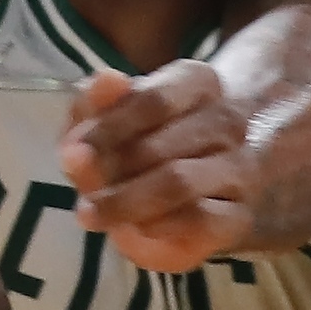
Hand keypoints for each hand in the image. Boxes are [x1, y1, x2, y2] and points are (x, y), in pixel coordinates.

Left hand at [64, 63, 254, 273]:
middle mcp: (226, 119)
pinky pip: (198, 220)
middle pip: (160, 145)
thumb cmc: (136, 145)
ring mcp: (239, 167)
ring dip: (126, 201)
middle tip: (79, 193)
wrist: (178, 197)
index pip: (153, 100)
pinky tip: (133, 228)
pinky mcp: (238, 213)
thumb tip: (108, 81)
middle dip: (110, 172)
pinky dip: (156, 226)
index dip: (107, 129)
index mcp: (196, 81)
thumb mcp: (104, 119)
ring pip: (178, 182)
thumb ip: (97, 101)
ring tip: (92, 214)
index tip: (71, 154)